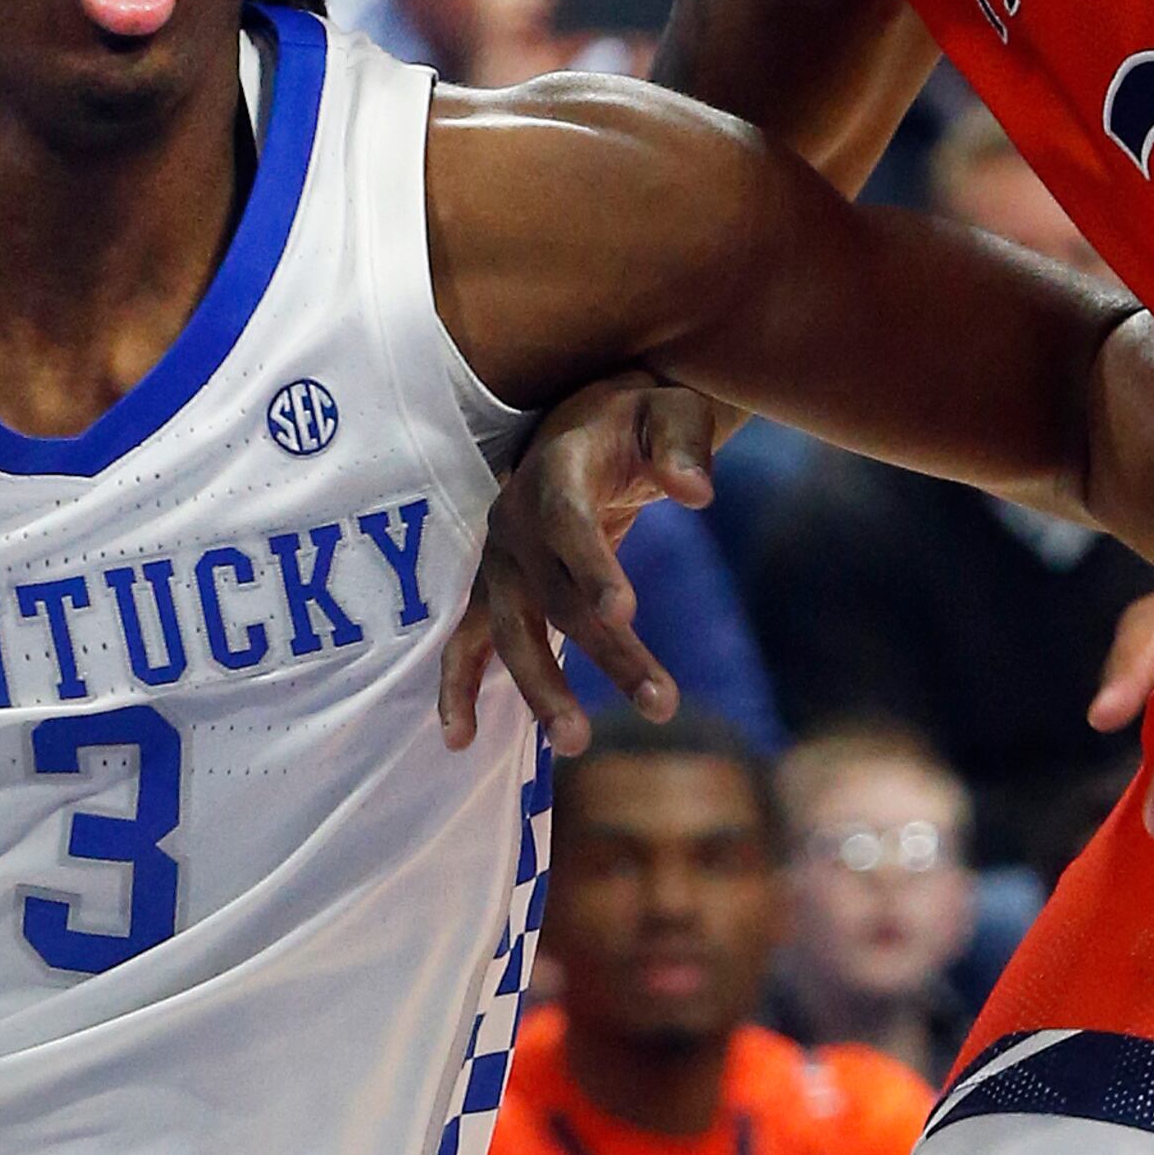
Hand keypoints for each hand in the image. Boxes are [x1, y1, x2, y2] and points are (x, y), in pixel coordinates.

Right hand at [437, 371, 723, 751]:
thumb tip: (696, 494)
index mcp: (555, 471)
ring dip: (539, 688)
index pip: (569, 521)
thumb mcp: (672, 412)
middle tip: (660, 704)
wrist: (585, 424)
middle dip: (602, 652)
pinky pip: (466, 642)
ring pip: (510, 630)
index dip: (592, 566)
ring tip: (576, 742)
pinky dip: (457, 688)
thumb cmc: (639, 421)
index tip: (625, 613)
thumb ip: (684, 447)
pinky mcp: (493, 590)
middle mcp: (514, 519)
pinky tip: (460, 740)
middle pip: (553, 595)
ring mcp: (497, 560)